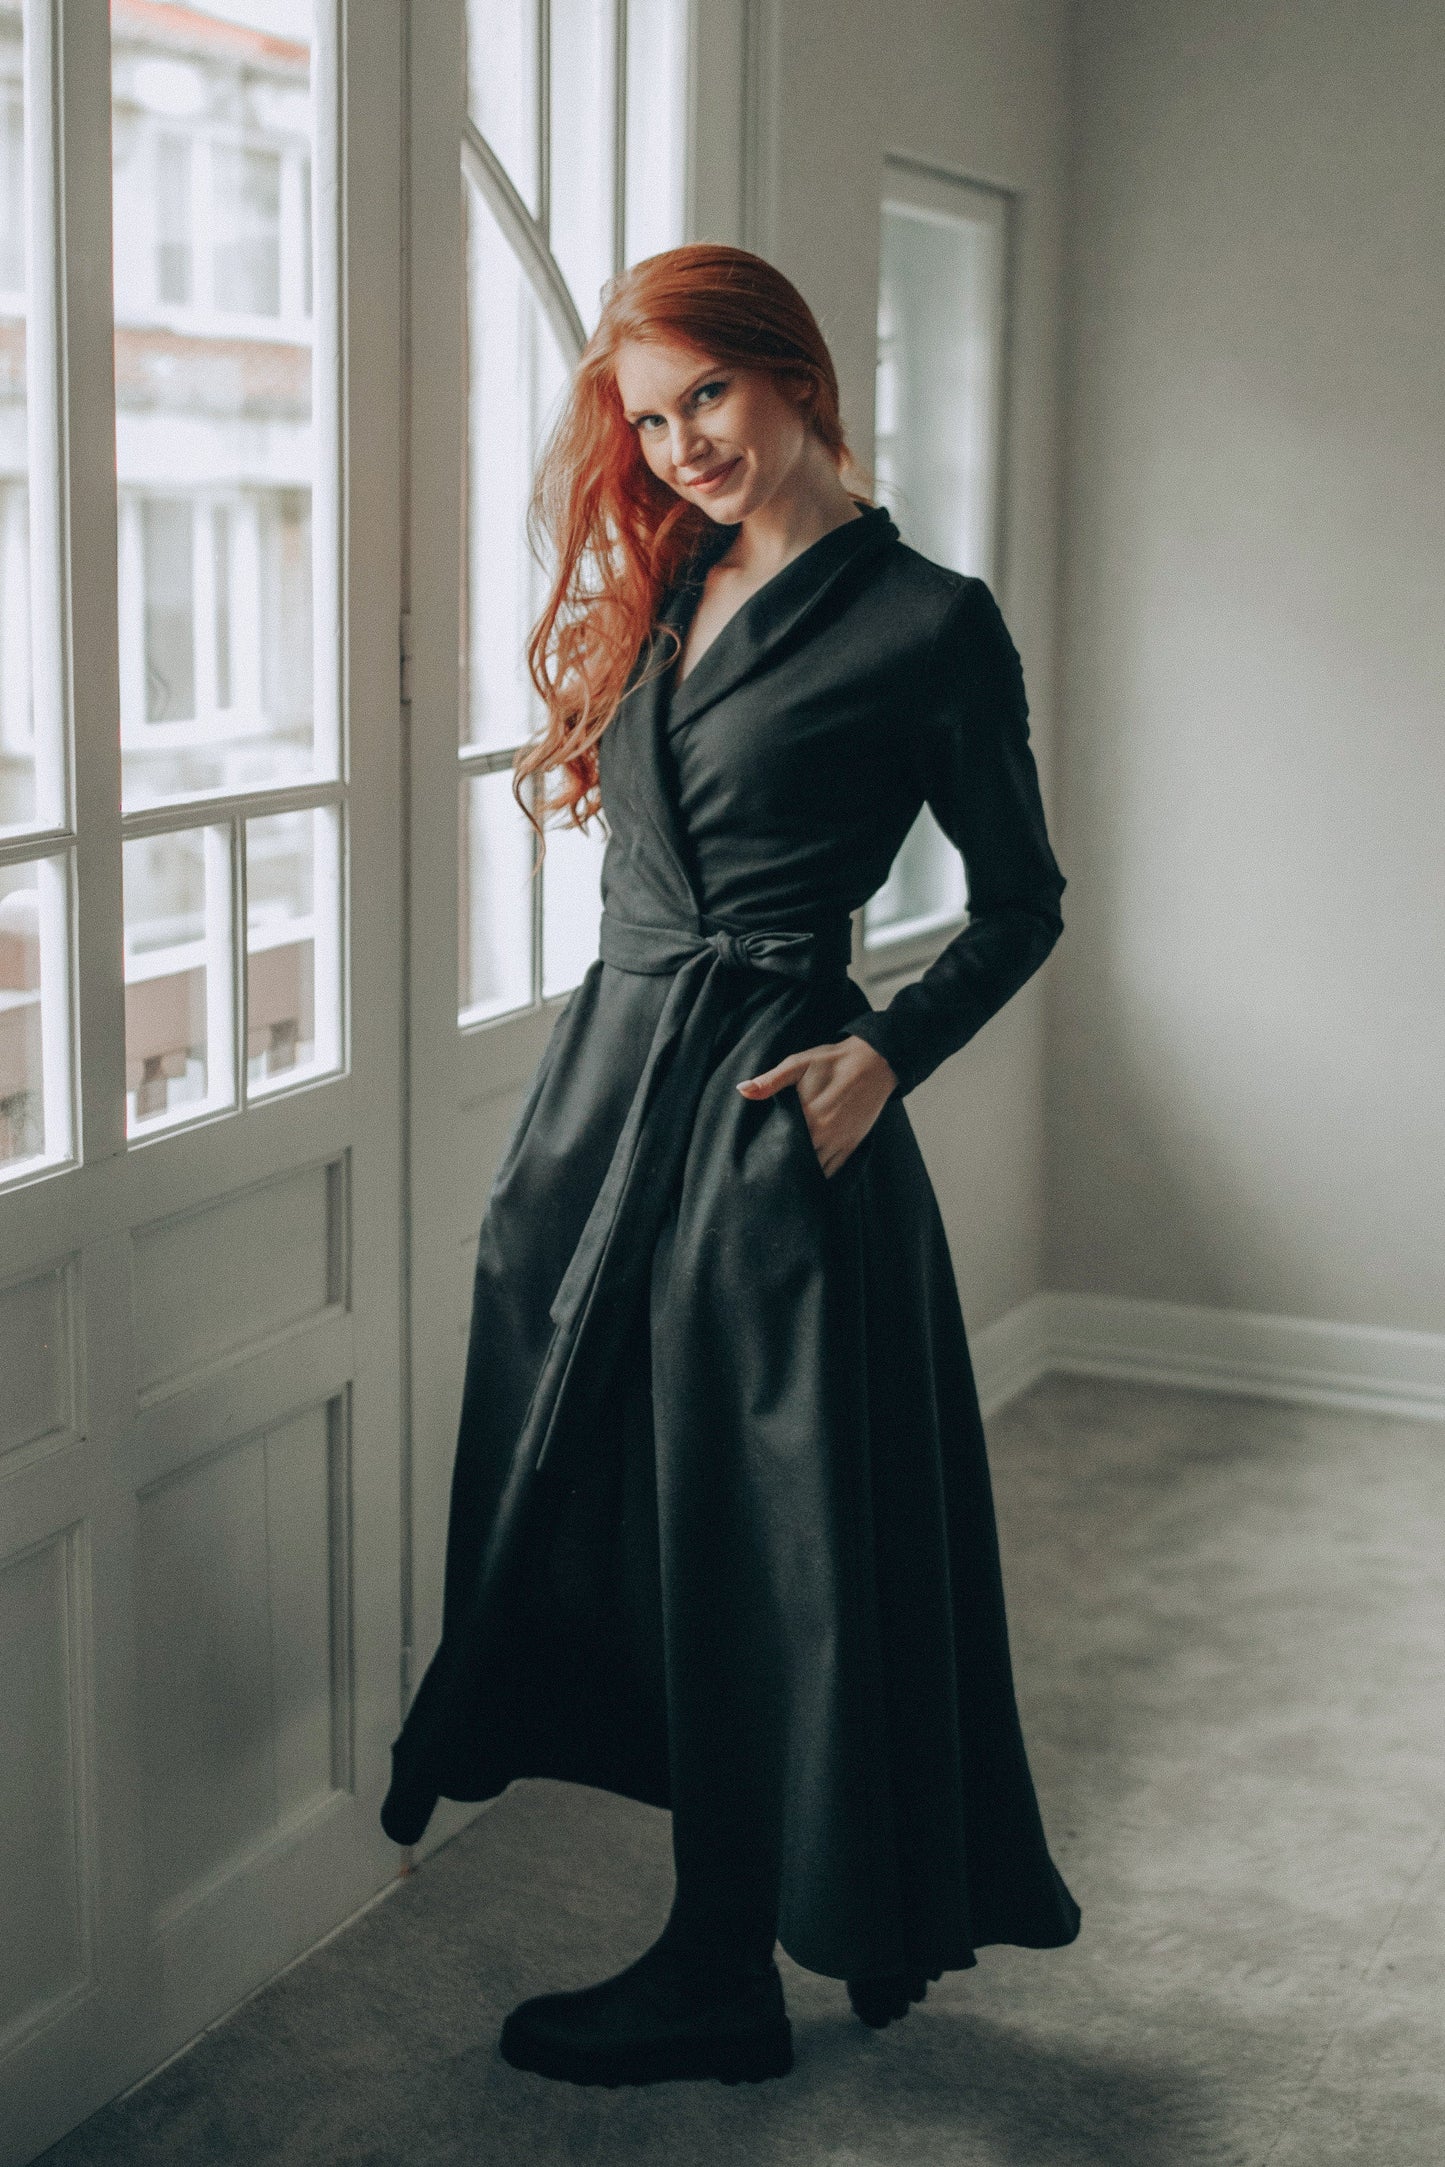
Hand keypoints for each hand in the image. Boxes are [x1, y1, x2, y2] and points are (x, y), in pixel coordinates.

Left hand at [737, 1034, 897, 1177]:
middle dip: (784, 1166)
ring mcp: (839, 1143)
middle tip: (767, 1172)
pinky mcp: (852, 1144)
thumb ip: (771, 1080)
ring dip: (802, 1173)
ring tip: (786, 1177)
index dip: (768, 1155)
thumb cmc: (833, 1061)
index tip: (757, 1159)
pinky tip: (809, 1178)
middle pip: (797, 1162)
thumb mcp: (798, 1064)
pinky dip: (821, 1175)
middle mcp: (823, 1136)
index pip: (781, 1146)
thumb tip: (742, 1089)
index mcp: (807, 1117)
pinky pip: (834, 1169)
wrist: (874, 1062)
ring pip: (816, 1170)